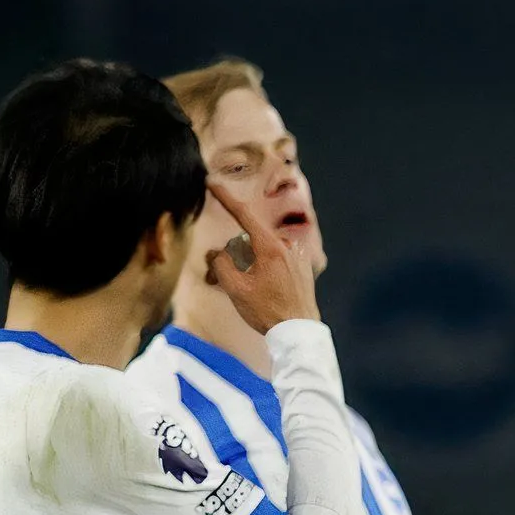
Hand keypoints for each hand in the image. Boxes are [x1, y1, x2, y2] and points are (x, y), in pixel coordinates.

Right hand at [203, 181, 320, 330]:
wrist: (299, 332)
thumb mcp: (236, 289)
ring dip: (249, 265)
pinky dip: (263, 269)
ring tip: (246, 291)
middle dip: (234, 255)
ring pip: (262, 252)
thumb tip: (218, 253)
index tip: (211, 182)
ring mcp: (297, 255)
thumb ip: (221, 264)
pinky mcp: (303, 266)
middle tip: (220, 279)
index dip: (225, 198)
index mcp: (271, 247)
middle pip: (249, 240)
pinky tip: (264, 291)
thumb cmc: (268, 311)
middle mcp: (287, 245)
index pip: (244, 215)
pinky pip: (276, 260)